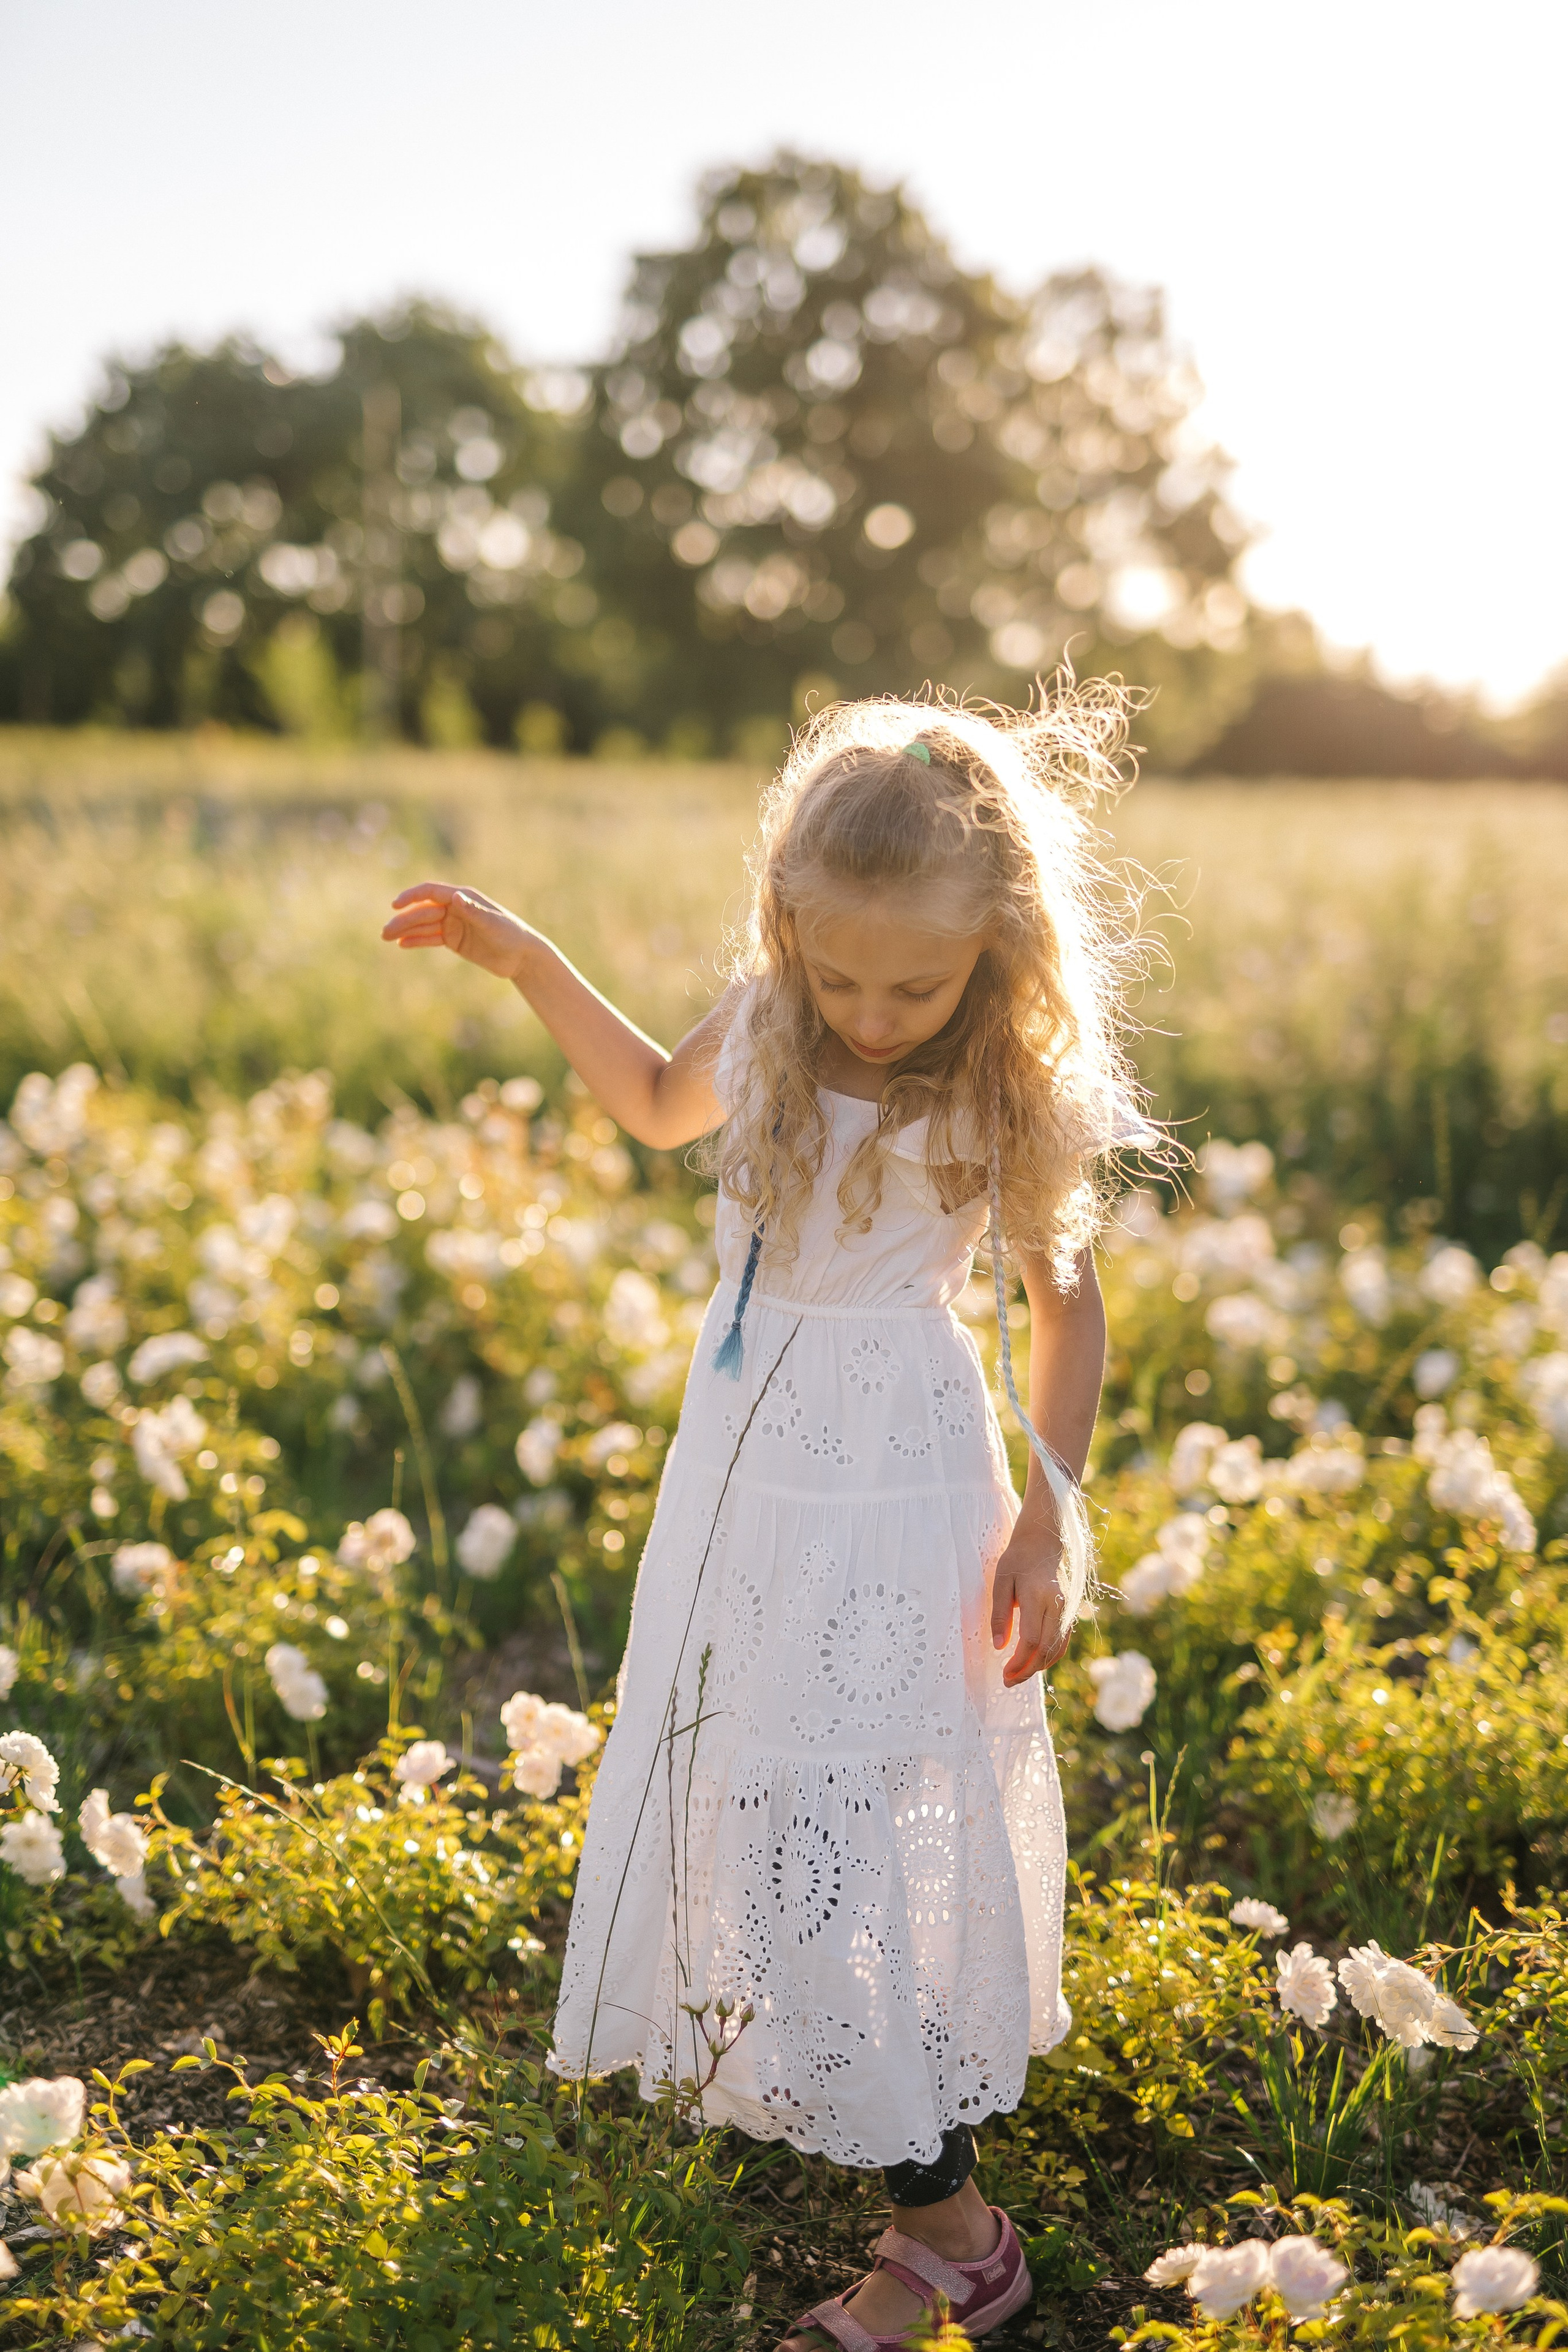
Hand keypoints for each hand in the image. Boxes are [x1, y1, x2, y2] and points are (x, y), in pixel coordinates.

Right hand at [382, 881, 536, 981]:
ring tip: (386, 937)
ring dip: (405, 931)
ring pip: (424, 926)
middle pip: (423, 911)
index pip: (431, 892)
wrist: (522, 956)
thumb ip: (473, 911)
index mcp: (463, 898)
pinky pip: (431, 939)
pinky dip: (417, 941)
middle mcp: (456, 908)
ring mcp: (453, 925)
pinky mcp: (454, 941)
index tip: (395, 905)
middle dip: (403, 920)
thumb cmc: (511, 935)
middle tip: (385, 932)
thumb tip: (455, 897)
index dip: (412, 897)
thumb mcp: (492, 923)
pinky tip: (402, 945)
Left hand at [990, 1508, 1070, 1684]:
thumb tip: (999, 1646)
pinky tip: (1033, 1663)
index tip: (1004, 1674)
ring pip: (1057, 1649)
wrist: (1044, 1542)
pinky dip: (1049, 1657)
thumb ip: (1000, 1614)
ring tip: (1017, 1675)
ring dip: (1038, 1667)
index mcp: (1039, 1597)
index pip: (1031, 1640)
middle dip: (1027, 1670)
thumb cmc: (1017, 1560)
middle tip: (1008, 1682)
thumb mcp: (1001, 1581)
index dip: (1019, 1662)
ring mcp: (1067, 1611)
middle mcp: (1058, 1606)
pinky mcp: (1069, 1614)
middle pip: (1046, 1649)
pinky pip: (1062, 1642)